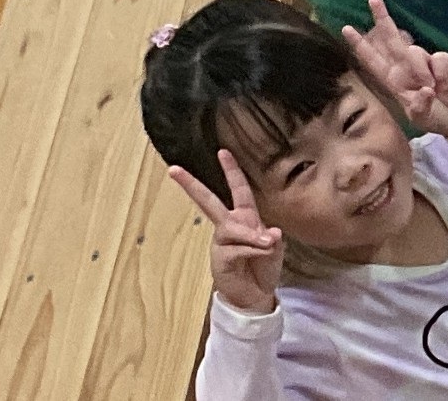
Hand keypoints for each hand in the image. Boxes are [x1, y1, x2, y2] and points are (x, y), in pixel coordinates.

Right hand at [168, 149, 282, 316]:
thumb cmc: (264, 267)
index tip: (223, 151)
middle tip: (173, 169)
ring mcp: (222, 243)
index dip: (232, 171)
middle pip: (209, 202)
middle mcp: (229, 227)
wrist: (255, 296)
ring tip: (267, 245)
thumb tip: (268, 232)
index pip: (238, 190)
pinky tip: (261, 254)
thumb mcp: (274, 248)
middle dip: (192, 186)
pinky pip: (239, 248)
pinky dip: (254, 250)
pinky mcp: (220, 259)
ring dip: (252, 236)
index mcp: (244, 218)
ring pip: (233, 228)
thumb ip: (272, 238)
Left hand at [344, 0, 447, 142]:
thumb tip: (425, 89)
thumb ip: (420, 106)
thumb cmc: (436, 117)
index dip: (360, 45)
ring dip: (419, 70)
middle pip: (391, 39)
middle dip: (382, 18)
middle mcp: (406, 68)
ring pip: (413, 52)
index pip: (373, 60)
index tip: (346, 29)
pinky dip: (439, 73)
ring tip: (432, 88)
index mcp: (394, 81)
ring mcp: (426, 62)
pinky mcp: (444, 61)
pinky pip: (438, 59)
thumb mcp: (422, 118)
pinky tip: (443, 84)